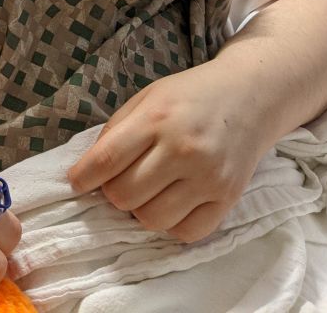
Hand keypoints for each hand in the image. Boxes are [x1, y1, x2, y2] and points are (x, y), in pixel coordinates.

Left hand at [67, 61, 267, 242]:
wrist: (250, 94)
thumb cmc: (190, 94)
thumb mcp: (148, 97)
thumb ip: (118, 130)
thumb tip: (90, 169)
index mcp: (156, 118)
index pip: (106, 161)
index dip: (83, 178)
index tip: (76, 182)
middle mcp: (182, 149)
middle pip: (124, 195)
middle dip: (113, 192)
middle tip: (122, 179)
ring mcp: (207, 176)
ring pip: (152, 220)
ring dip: (141, 210)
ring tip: (148, 190)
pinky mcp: (228, 198)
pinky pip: (186, 233)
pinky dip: (172, 224)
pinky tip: (173, 202)